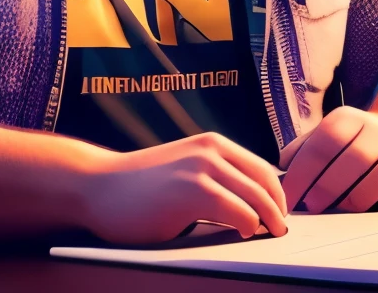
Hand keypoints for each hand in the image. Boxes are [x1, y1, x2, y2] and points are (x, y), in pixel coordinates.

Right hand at [78, 132, 287, 243]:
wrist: (96, 186)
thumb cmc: (138, 187)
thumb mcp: (185, 170)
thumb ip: (214, 178)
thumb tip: (252, 203)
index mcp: (213, 144)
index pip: (263, 168)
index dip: (277, 193)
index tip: (280, 213)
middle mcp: (212, 151)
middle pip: (266, 183)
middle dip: (279, 209)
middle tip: (281, 229)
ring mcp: (203, 169)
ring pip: (257, 198)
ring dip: (269, 219)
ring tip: (270, 233)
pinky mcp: (193, 192)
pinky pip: (239, 212)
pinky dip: (249, 225)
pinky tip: (245, 233)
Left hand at [279, 106, 377, 213]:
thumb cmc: (357, 142)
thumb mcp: (332, 133)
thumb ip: (304, 147)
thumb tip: (281, 166)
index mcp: (349, 118)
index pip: (323, 143)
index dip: (303, 172)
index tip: (289, 196)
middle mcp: (377, 130)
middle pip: (352, 160)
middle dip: (327, 187)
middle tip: (312, 206)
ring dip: (355, 198)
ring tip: (341, 208)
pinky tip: (376, 206)